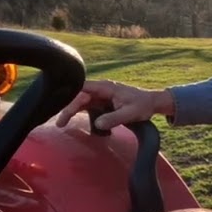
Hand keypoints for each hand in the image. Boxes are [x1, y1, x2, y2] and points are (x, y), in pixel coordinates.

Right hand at [55, 80, 172, 129]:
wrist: (151, 102)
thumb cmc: (142, 105)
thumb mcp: (131, 113)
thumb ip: (115, 118)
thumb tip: (98, 124)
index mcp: (106, 87)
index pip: (84, 90)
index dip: (72, 97)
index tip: (62, 106)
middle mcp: (100, 89)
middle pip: (79, 96)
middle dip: (68, 107)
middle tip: (60, 123)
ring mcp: (100, 95)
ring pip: (80, 101)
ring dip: (70, 110)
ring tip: (61, 124)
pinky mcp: (101, 102)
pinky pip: (86, 106)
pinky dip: (77, 112)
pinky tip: (69, 120)